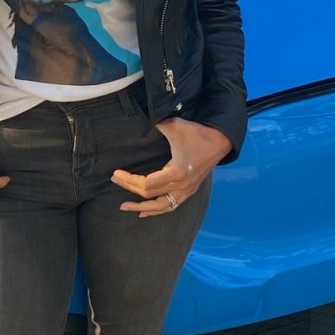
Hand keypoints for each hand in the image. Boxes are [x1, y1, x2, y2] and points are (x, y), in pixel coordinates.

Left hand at [112, 118, 229, 217]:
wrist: (220, 141)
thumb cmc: (197, 134)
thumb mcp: (176, 127)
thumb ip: (158, 124)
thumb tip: (143, 120)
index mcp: (177, 173)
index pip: (147, 184)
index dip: (129, 180)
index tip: (116, 173)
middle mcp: (181, 186)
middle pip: (150, 195)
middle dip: (130, 188)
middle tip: (114, 180)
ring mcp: (186, 191)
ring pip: (161, 207)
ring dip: (142, 208)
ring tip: (125, 206)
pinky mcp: (188, 191)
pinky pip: (171, 206)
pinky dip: (156, 211)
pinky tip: (144, 213)